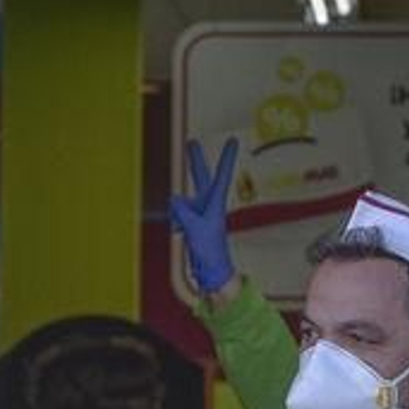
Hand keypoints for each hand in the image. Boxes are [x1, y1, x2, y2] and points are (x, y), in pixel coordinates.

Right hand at [169, 138, 238, 292]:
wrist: (211, 269)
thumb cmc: (210, 249)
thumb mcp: (195, 228)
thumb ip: (183, 211)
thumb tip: (174, 198)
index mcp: (216, 202)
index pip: (222, 174)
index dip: (227, 156)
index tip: (234, 139)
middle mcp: (208, 203)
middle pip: (200, 176)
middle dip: (195, 160)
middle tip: (192, 142)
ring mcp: (199, 211)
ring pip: (183, 202)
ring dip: (180, 213)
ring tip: (186, 229)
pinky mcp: (191, 220)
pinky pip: (178, 215)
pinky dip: (176, 222)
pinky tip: (179, 232)